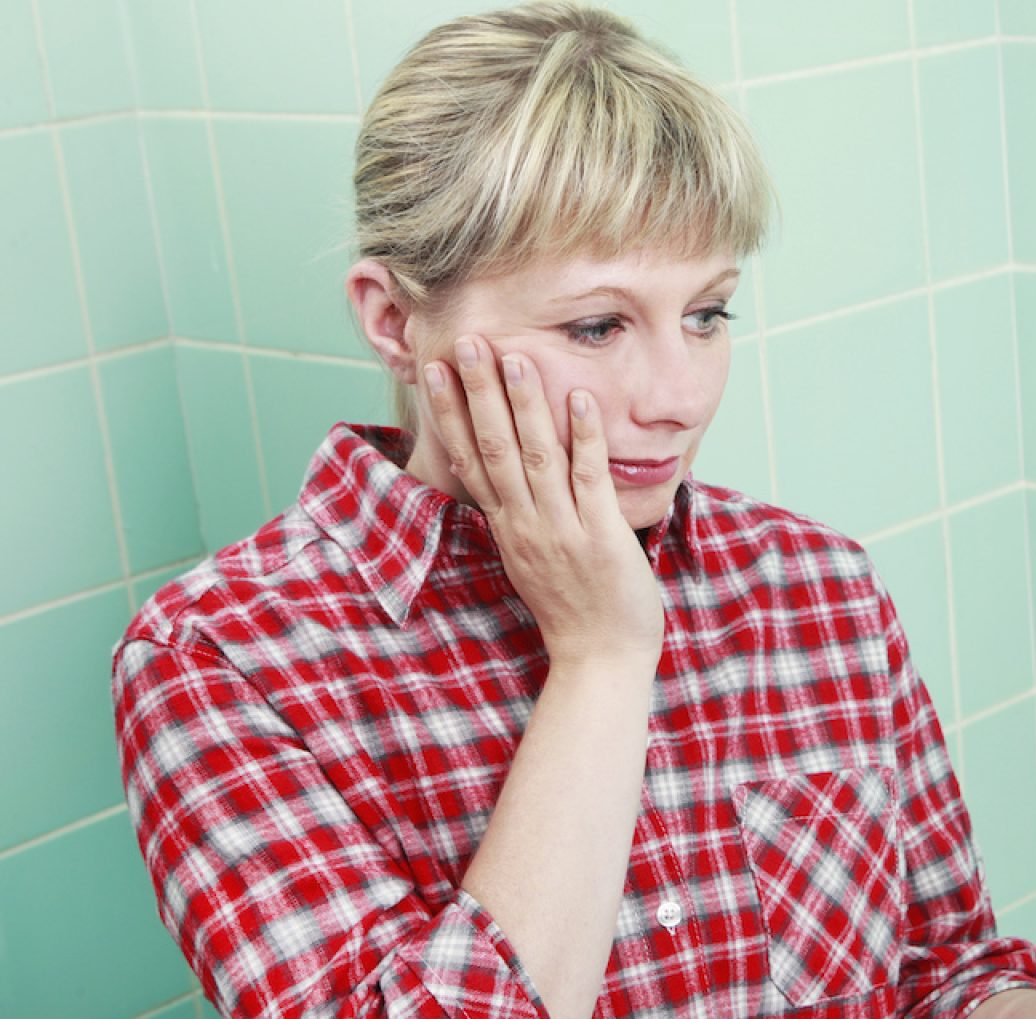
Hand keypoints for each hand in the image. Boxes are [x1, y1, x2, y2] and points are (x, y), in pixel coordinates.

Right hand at [421, 335, 663, 666]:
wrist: (601, 660)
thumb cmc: (574, 607)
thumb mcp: (531, 557)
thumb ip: (518, 515)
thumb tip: (505, 476)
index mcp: (508, 527)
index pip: (469, 459)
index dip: (451, 413)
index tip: (435, 370)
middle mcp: (525, 524)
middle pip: (494, 448)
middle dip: (478, 393)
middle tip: (466, 342)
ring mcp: (560, 529)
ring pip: (535, 456)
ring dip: (525, 403)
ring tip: (515, 357)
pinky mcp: (599, 536)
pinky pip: (588, 478)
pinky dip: (583, 437)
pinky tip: (581, 398)